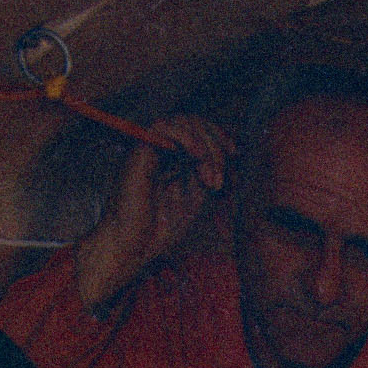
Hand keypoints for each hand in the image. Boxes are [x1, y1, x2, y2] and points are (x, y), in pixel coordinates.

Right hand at [80, 115, 227, 313]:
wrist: (132, 246)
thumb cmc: (159, 230)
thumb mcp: (195, 200)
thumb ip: (206, 175)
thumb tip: (221, 154)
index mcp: (173, 159)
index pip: (197, 131)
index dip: (218, 135)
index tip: (234, 152)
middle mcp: (161, 149)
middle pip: (192, 122)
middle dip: (214, 144)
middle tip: (219, 177)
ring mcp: (150, 148)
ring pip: (181, 121)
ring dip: (204, 144)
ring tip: (210, 176)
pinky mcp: (139, 150)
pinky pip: (162, 126)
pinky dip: (184, 136)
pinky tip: (196, 155)